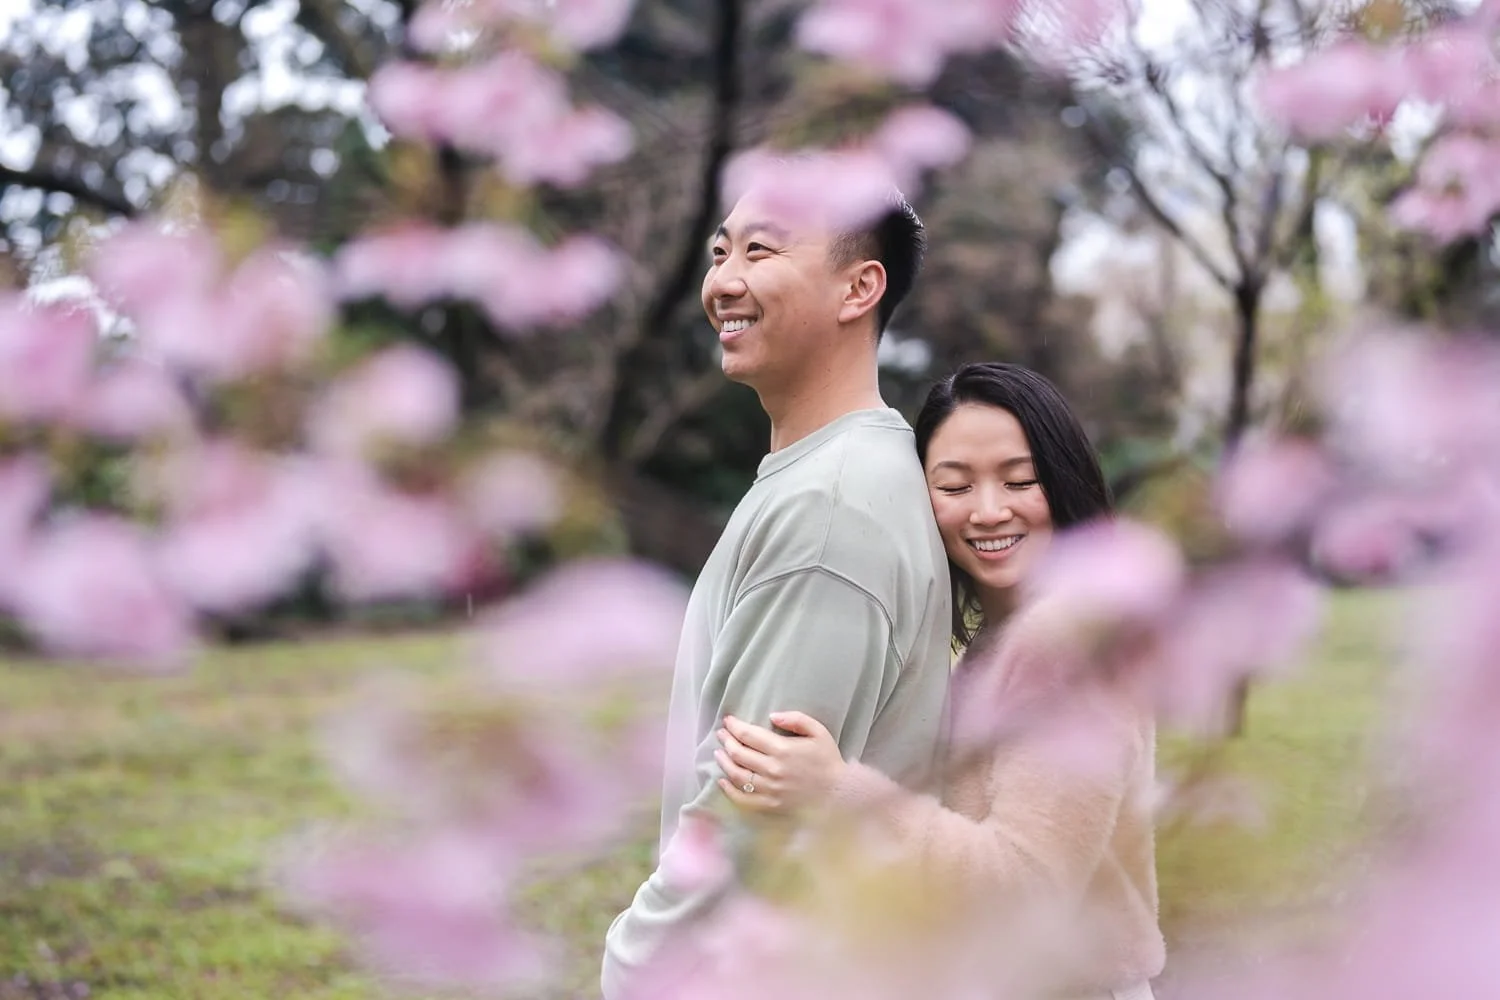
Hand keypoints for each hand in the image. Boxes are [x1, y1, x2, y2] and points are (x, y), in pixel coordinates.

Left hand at [715, 711, 844, 813]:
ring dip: (724, 762)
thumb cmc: (828, 760)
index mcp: (782, 749)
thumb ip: (796, 719)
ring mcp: (769, 789)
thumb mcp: (818, 732)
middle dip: (726, 740)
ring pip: (737, 775)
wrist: (839, 794)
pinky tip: (722, 780)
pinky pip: (743, 799)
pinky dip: (729, 790)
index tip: (728, 721)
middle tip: (721, 734)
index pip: (748, 735)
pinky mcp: (769, 805)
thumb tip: (772, 716)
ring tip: (719, 753)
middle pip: (739, 753)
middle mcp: (772, 770)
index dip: (734, 726)